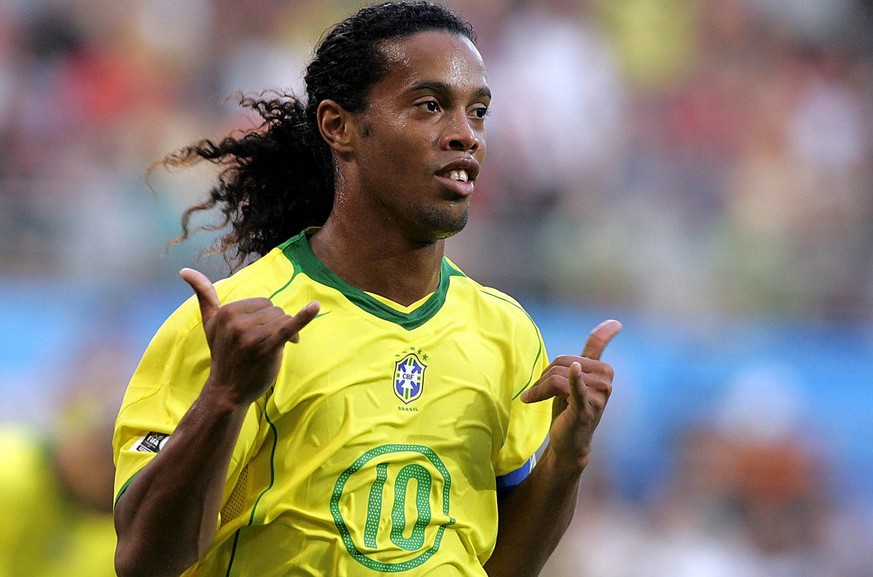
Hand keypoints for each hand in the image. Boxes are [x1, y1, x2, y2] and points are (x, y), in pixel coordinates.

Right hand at [180, 268, 319, 407]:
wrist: (227, 390)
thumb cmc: (222, 354)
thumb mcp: (210, 323)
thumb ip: (203, 295)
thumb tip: (184, 269)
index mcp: (226, 312)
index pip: (263, 302)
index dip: (266, 317)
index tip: (260, 332)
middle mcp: (237, 322)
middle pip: (275, 310)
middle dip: (276, 324)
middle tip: (267, 344)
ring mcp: (252, 335)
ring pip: (283, 319)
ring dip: (286, 333)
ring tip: (274, 349)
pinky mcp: (267, 347)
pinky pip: (288, 326)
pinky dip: (304, 317)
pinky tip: (315, 307)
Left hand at [521, 319, 621, 470]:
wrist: (568, 443)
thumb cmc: (568, 410)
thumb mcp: (572, 383)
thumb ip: (577, 362)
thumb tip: (596, 339)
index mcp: (602, 370)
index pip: (598, 344)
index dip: (604, 333)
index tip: (616, 323)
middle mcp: (605, 380)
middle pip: (562, 361)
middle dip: (544, 375)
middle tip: (537, 391)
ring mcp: (598, 395)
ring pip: (556, 377)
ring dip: (538, 388)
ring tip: (532, 397)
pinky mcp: (586, 408)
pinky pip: (575, 388)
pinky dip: (574, 379)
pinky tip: (575, 370)